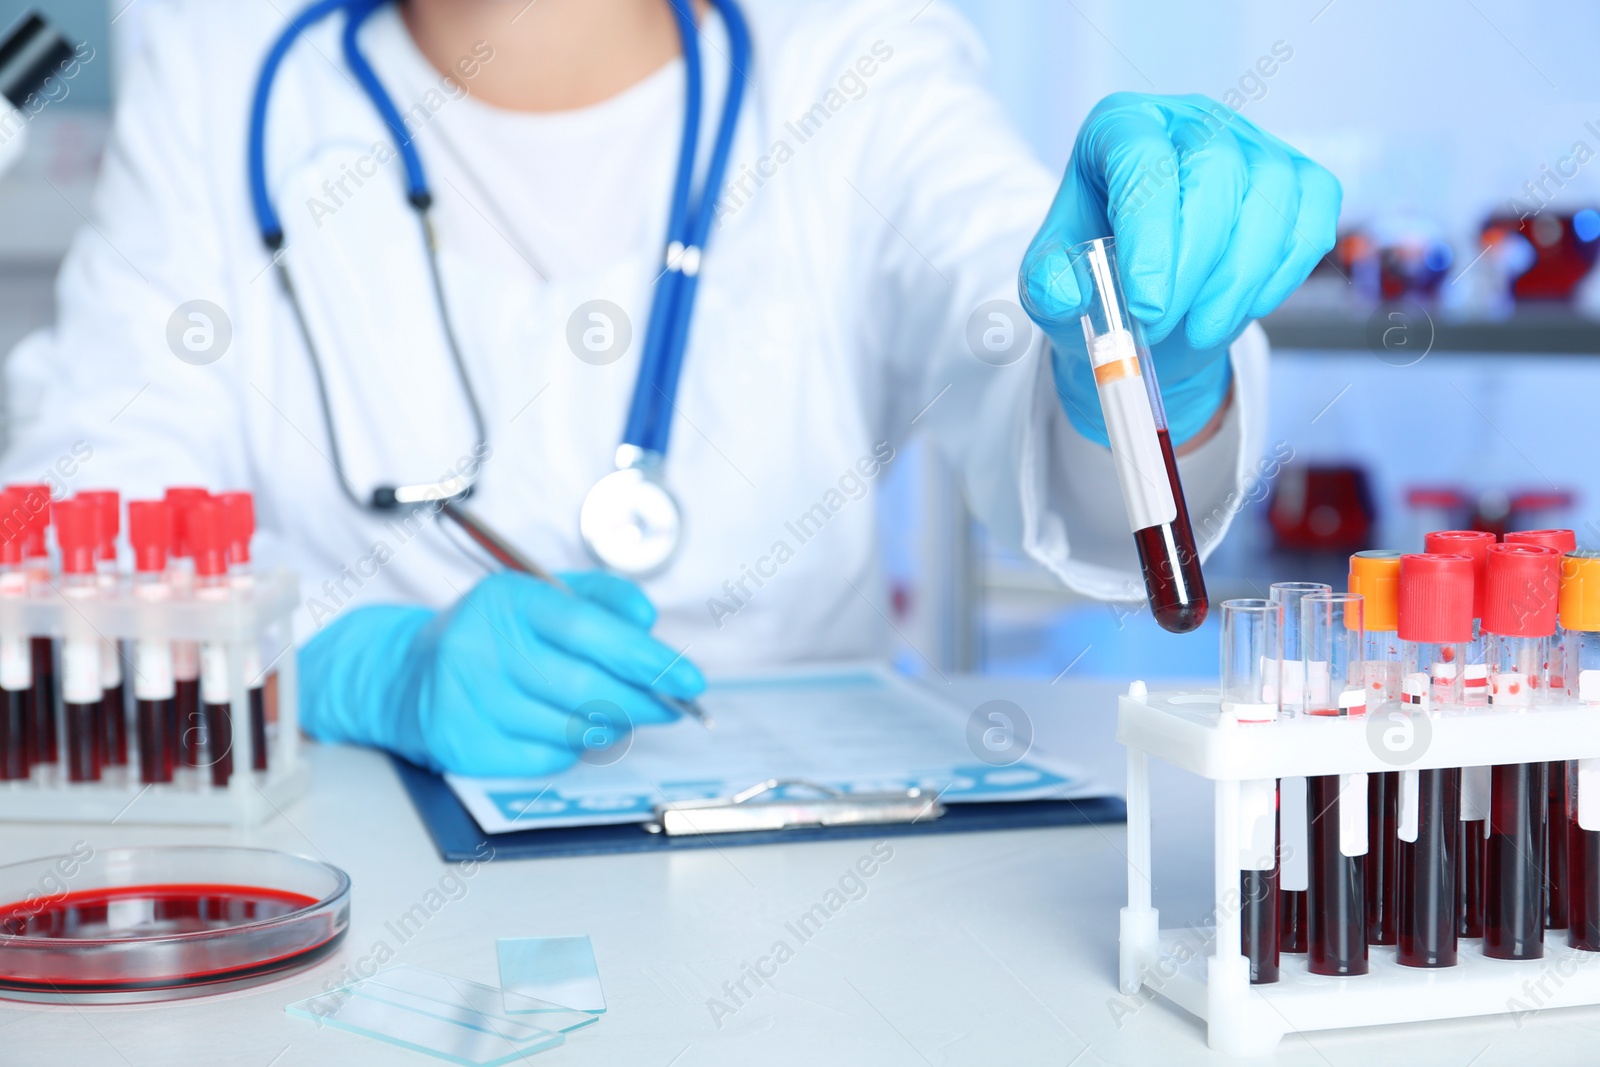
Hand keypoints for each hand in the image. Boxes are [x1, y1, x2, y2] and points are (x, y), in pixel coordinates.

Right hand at [300, 570, 704, 775]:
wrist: (406, 677)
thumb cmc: (492, 633)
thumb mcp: (538, 594)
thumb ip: (600, 599)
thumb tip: (648, 623)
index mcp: (505, 601)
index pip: (586, 629)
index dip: (644, 657)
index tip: (688, 678)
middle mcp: (481, 651)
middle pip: (585, 687)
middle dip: (642, 701)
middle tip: (673, 704)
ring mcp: (470, 703)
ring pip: (571, 729)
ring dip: (612, 725)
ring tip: (624, 712)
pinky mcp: (465, 748)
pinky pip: (546, 758)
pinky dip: (573, 747)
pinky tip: (573, 729)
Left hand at [1018, 93, 1340, 445]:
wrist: (1143, 304)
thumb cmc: (1093, 278)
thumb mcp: (1047, 285)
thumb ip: (1045, 286)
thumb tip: (1066, 293)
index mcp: (1120, 127)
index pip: (1142, 158)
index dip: (1149, 233)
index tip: (1144, 305)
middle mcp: (1191, 121)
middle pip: (1216, 169)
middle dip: (1194, 262)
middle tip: (1163, 327)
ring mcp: (1252, 144)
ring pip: (1272, 194)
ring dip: (1240, 277)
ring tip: (1202, 330)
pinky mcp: (1298, 180)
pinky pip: (1312, 220)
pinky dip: (1283, 273)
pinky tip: (1244, 306)